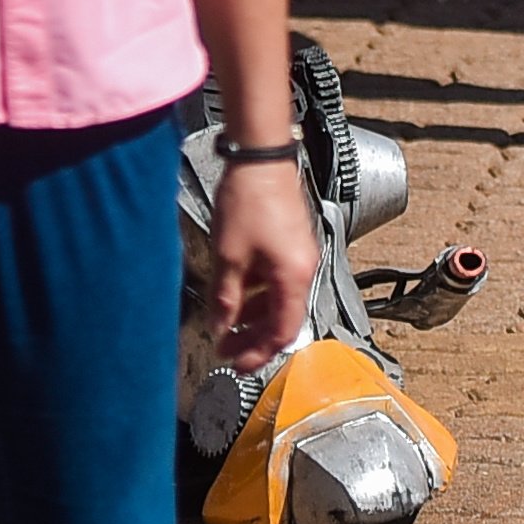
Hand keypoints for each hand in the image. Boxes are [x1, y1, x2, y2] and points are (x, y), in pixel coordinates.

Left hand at [203, 159, 321, 374]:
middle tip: (227, 350)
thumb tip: (220, 326)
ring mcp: (299, 255)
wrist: (261, 159)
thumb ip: (225, 298)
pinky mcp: (290, 243)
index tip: (237, 364)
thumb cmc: (250, 200)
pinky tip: (237, 294)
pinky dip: (258, 294)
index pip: (282, 331)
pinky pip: (278, 280)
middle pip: (283, 318)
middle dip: (253, 338)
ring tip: (226, 324)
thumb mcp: (228, 257)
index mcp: (294, 276)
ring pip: (279, 299)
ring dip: (253, 316)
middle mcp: (303, 268)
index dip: (259, 353)